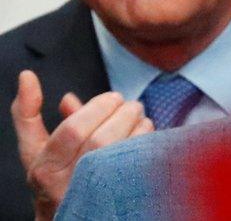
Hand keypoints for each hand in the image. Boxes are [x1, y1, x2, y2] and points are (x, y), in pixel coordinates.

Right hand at [11, 70, 152, 219]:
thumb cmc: (54, 175)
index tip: (111, 97)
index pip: (73, 131)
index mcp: (45, 168)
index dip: (96, 108)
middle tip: (130, 104)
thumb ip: (28, 114)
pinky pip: (139, 166)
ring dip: (138, 126)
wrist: (68, 216)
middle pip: (101, 140)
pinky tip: (145, 135)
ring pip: (122, 153)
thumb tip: (28, 78)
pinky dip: (147, 144)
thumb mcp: (34, 148)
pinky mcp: (119, 197)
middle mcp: (68, 184)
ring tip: (139, 117)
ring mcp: (95, 194)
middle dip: (122, 114)